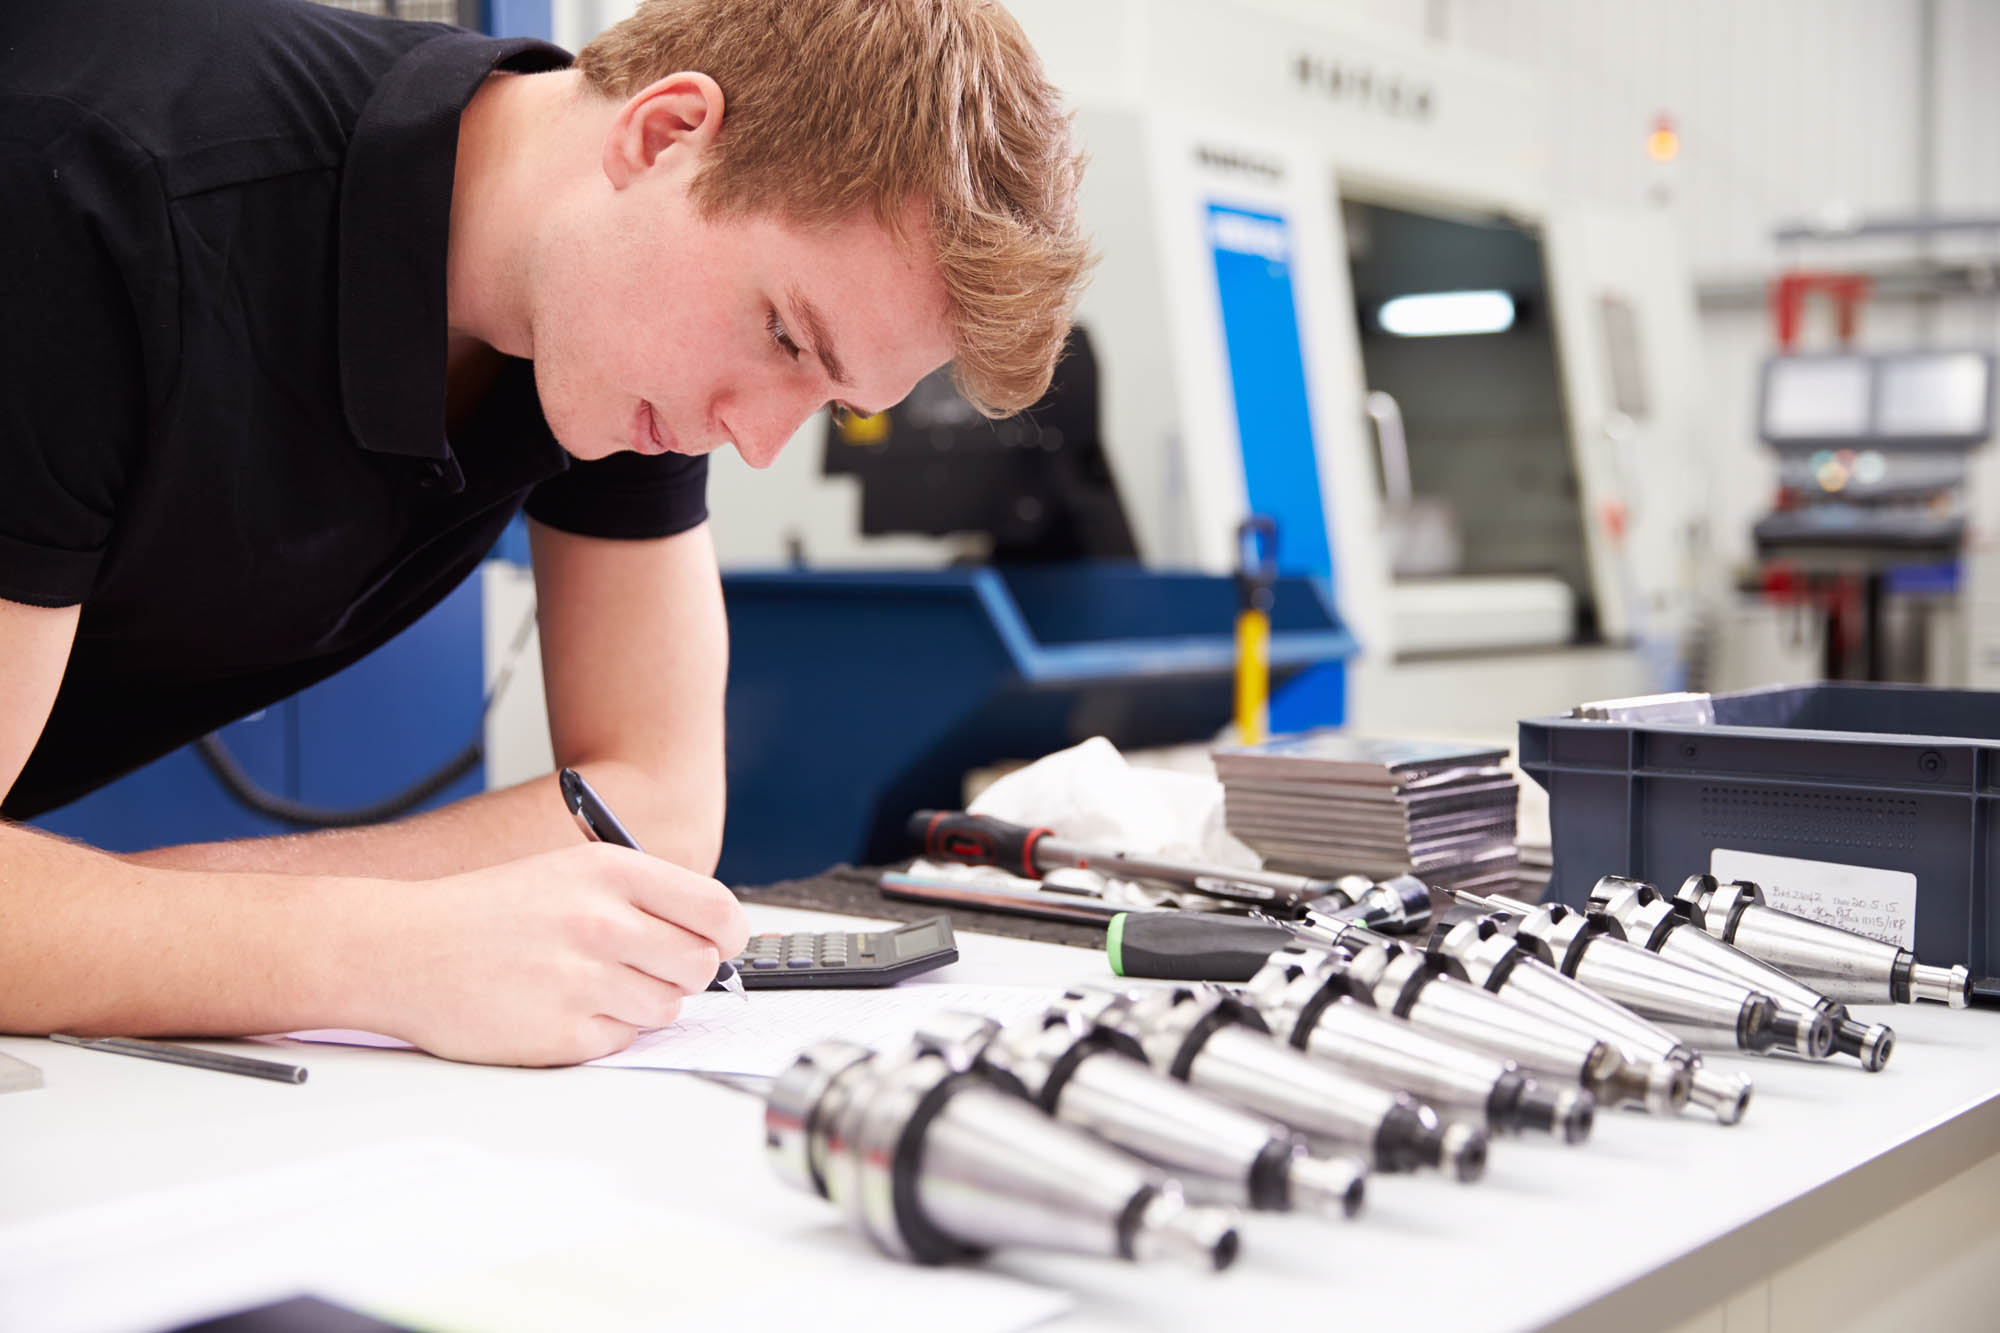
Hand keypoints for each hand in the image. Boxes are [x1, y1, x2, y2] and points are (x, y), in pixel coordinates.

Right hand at [347, 843, 749, 1065]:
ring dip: (641, 1004)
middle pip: (699, 965)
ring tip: (590, 984)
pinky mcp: (560, 1034)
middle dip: (682, 971)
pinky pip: (623, 1041)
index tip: (721, 944)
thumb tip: (714, 935)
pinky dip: (603, 1031)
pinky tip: (562, 1007)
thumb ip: (643, 897)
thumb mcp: (572, 872)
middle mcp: (601, 922)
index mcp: (611, 872)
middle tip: (643, 967)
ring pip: (666, 1008)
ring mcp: (581, 980)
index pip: (716, 910)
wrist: (403, 949)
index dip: (728, 934)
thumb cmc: (490, 912)